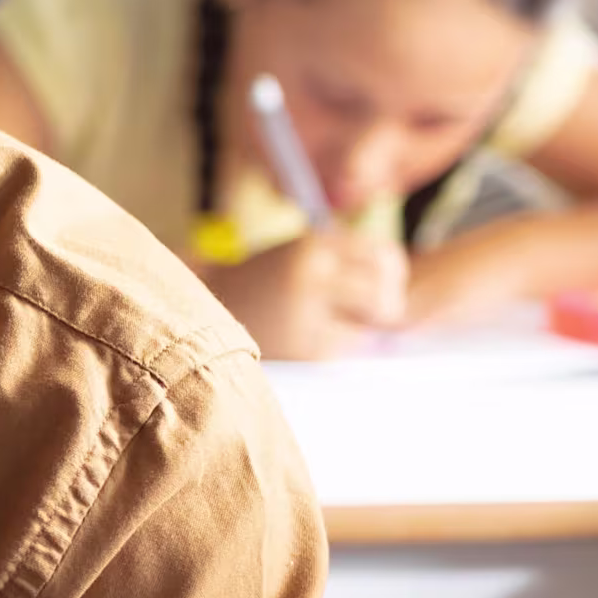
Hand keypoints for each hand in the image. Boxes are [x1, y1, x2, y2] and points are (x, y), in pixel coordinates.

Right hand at [205, 229, 408, 360]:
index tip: (380, 287)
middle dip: (382, 309)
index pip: (385, 258)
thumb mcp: (299, 255)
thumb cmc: (261, 287)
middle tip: (365, 316)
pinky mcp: (298, 349)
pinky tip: (305, 344)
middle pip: (384, 295)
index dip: (392, 276)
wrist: (197, 316)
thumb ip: (345, 261)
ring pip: (366, 328)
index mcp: (312, 245)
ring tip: (329, 330)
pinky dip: (331, 352)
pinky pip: (340, 353)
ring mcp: (304, 312)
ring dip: (356, 333)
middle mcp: (311, 273)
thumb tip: (401, 295)